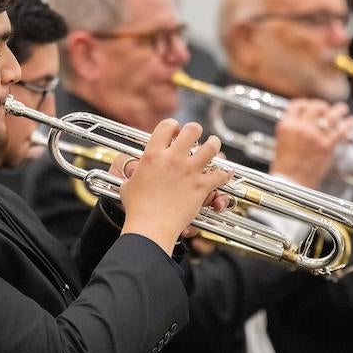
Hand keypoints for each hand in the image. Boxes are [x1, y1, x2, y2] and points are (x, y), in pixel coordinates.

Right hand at [118, 120, 233, 254]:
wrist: (151, 226)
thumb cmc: (138, 208)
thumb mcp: (127, 184)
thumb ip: (131, 172)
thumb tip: (128, 168)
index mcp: (153, 155)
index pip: (166, 126)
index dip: (172, 126)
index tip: (174, 132)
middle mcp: (173, 159)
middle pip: (192, 130)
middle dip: (195, 130)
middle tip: (195, 136)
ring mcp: (189, 171)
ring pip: (211, 147)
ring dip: (214, 145)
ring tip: (213, 145)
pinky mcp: (201, 186)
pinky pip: (220, 175)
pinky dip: (224, 174)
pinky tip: (224, 173)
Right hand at [270, 100, 352, 188]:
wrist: (291, 183)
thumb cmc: (285, 166)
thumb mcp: (282, 142)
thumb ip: (293, 129)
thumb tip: (307, 121)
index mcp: (286, 126)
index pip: (296, 105)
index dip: (306, 103)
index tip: (311, 105)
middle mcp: (300, 128)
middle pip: (315, 107)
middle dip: (323, 106)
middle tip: (328, 108)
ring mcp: (314, 136)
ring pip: (330, 115)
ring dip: (339, 110)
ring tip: (343, 109)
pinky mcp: (327, 146)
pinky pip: (341, 130)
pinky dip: (348, 124)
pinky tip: (351, 122)